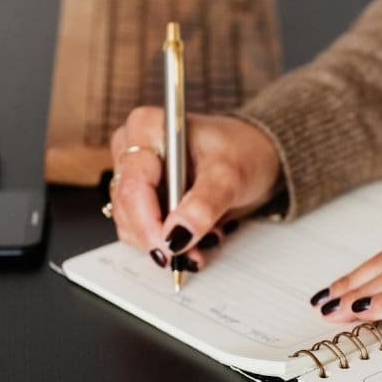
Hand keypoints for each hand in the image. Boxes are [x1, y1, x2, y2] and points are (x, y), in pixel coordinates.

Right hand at [108, 106, 281, 268]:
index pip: (133, 185)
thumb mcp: (229, 176)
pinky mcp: (141, 194)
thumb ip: (203, 205)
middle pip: (126, 206)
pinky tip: (194, 237)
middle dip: (159, 236)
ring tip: (202, 240)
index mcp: (147, 128)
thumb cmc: (242, 152)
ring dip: (164, 242)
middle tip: (193, 253)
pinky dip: (166, 241)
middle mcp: (132, 147)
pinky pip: (140, 228)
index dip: (148, 223)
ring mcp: (134, 172)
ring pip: (129, 222)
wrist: (254, 156)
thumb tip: (176, 236)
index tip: (171, 249)